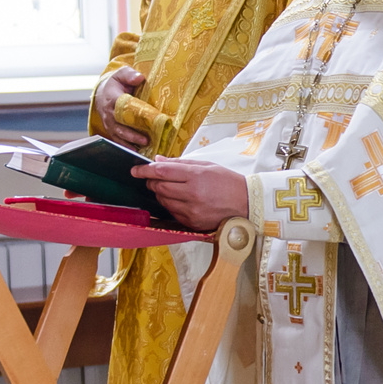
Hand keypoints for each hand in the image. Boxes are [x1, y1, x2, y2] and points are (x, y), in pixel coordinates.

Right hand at [93, 66, 151, 150]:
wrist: (102, 92)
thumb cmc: (116, 83)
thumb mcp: (121, 74)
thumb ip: (130, 75)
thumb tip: (139, 78)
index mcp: (112, 99)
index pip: (121, 108)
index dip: (131, 115)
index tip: (143, 119)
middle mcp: (109, 114)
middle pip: (120, 126)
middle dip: (132, 135)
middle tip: (146, 140)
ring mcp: (109, 124)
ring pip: (119, 136)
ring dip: (131, 143)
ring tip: (143, 149)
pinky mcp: (112, 130)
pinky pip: (118, 140)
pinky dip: (127, 146)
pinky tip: (137, 152)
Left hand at [131, 158, 249, 229]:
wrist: (247, 203)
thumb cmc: (228, 182)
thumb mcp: (206, 166)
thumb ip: (180, 164)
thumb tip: (158, 160)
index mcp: (196, 176)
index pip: (162, 172)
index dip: (145, 170)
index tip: (135, 170)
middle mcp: (192, 194)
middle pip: (159, 187)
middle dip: (152, 181)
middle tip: (153, 178)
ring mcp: (192, 210)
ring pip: (163, 201)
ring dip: (160, 193)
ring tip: (169, 188)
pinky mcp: (192, 223)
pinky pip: (172, 212)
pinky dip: (170, 205)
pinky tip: (179, 200)